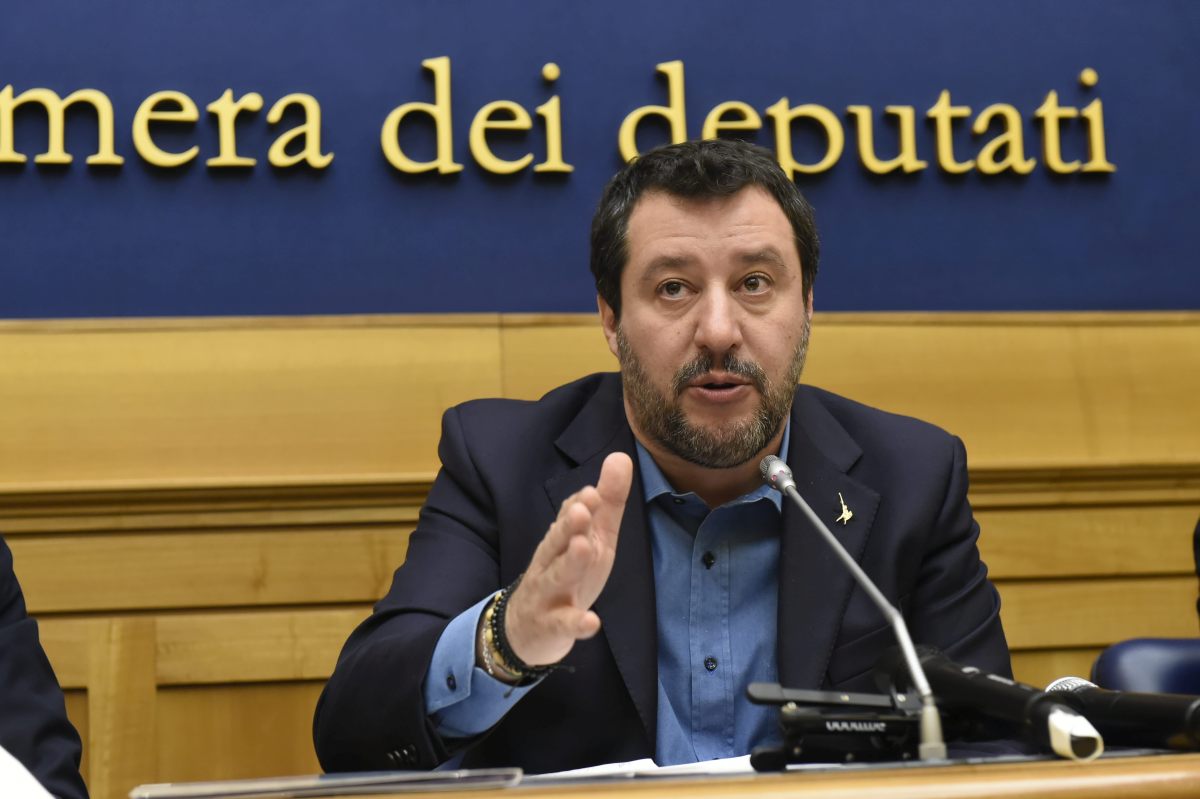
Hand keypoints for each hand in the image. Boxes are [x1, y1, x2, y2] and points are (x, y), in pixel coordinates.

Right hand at [502, 452, 633, 666]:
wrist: (526, 629)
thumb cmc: (566, 575)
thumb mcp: (592, 538)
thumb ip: (606, 503)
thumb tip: (621, 456)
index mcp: (563, 540)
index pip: (568, 518)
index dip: (580, 506)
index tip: (593, 492)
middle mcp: (551, 562)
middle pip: (557, 541)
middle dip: (568, 525)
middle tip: (582, 509)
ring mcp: (548, 594)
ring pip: (556, 577)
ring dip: (569, 563)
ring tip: (583, 549)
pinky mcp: (551, 625)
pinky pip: (562, 624)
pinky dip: (576, 623)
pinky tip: (591, 622)